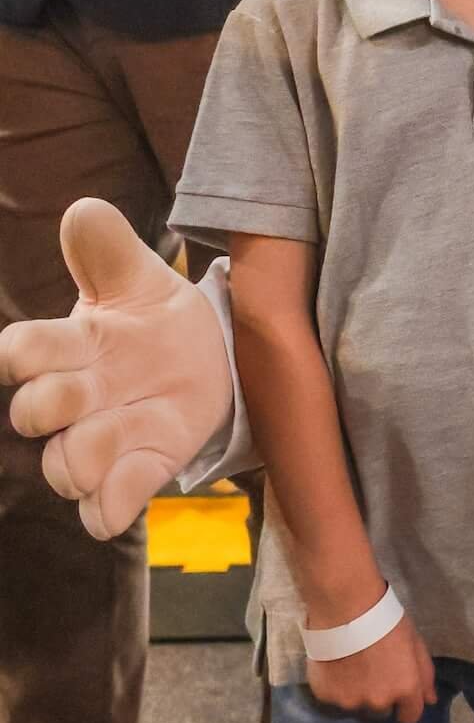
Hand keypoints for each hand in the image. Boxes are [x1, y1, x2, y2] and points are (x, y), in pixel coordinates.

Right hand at [0, 199, 233, 538]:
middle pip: (32, 414)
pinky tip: (135, 477)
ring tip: (134, 422)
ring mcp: (100, 442)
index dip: (25, 353)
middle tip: (100, 382)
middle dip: (57, 402)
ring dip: (93, 452)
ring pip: (65, 467)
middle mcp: (74, 400)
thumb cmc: (152, 317)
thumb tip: (82, 211)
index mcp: (69, 347)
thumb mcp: (138, 275)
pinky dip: (111, 506)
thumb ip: (107, 245)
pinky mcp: (134, 476)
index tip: (73, 339)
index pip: (18, 353)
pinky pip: (103, 511)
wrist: (206, 359)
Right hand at [307, 610, 436, 722]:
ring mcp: (350, 701)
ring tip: (352, 665)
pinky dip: (335, 686)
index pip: (410, 717)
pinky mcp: (326, 697)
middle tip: (372, 671)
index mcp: (405, 688)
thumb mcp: (415, 642)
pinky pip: (333, 698)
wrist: (346, 606)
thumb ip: (424, 674)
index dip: (406, 706)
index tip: (399, 693)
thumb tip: (430, 700)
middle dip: (379, 696)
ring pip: (357, 705)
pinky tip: (335, 664)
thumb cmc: (386, 619)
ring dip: (357, 692)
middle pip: (382, 711)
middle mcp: (379, 702)